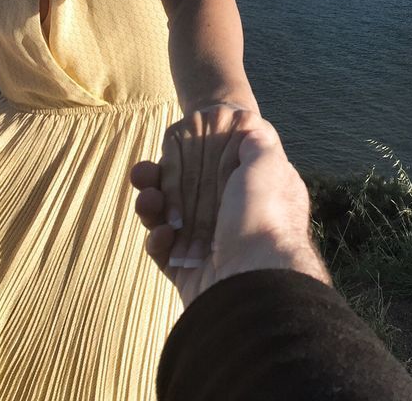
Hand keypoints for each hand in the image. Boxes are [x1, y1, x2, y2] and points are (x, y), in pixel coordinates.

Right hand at [157, 102, 260, 271]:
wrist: (255, 280)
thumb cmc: (264, 216)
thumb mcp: (267, 165)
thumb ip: (256, 144)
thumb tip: (251, 130)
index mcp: (253, 194)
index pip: (218, 169)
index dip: (194, 157)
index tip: (173, 146)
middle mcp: (233, 220)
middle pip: (188, 193)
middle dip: (163, 181)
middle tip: (144, 174)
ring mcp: (210, 248)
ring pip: (171, 221)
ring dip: (152, 206)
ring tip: (147, 201)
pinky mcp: (190, 273)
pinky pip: (165, 252)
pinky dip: (157, 240)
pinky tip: (161, 234)